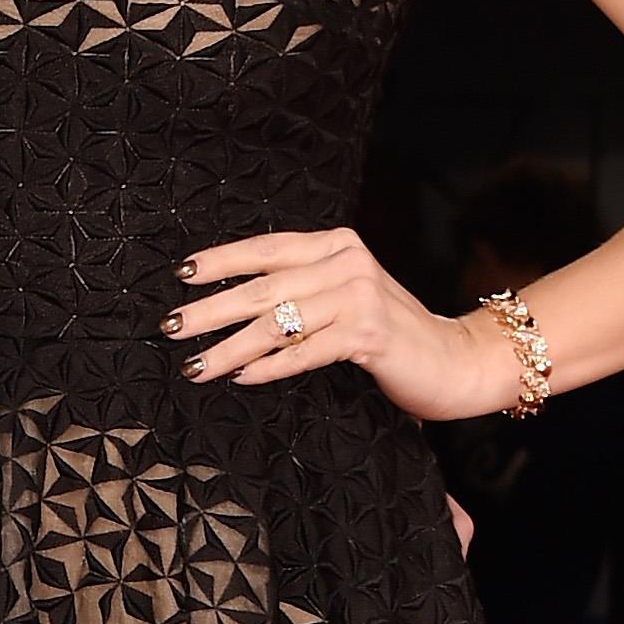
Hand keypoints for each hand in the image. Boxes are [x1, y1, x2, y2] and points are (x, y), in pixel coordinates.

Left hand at [168, 229, 514, 423]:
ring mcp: (359, 296)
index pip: (267, 248)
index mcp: (336, 244)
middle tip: (170, 327)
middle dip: (210, 310)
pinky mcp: (368, 333)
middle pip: (263, 286)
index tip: (182, 274)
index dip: (222, 261)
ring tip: (196, 366)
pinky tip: (241, 378)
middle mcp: (347, 262)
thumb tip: (232, 302)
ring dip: (230, 348)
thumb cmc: (389, 333)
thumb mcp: (343, 298)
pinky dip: (269, 367)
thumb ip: (302, 289)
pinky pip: (304, 352)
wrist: (453, 359)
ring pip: (277, 323)